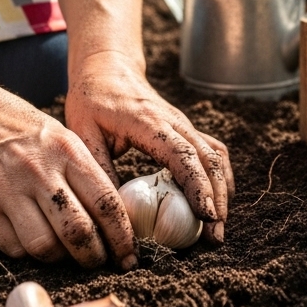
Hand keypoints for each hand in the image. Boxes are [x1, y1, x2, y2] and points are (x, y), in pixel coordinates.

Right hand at [0, 84, 136, 267]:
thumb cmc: (23, 129)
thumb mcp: (62, 138)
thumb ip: (85, 174)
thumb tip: (112, 220)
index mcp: (67, 151)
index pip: (106, 203)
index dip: (122, 237)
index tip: (128, 254)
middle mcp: (39, 171)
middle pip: (78, 232)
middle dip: (94, 257)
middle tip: (99, 262)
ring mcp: (8, 191)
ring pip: (45, 247)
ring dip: (61, 260)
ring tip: (65, 255)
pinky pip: (14, 247)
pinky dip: (30, 253)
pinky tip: (35, 242)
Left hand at [65, 50, 234, 244]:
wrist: (107, 69)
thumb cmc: (91, 101)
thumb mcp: (83, 133)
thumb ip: (99, 169)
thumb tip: (112, 212)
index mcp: (149, 123)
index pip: (183, 155)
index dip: (197, 187)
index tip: (206, 216)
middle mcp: (175, 122)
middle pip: (209, 160)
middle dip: (217, 199)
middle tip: (216, 236)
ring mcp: (184, 124)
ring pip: (216, 156)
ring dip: (223, 191)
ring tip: (218, 226)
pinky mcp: (186, 129)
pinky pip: (213, 151)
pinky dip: (220, 177)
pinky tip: (215, 202)